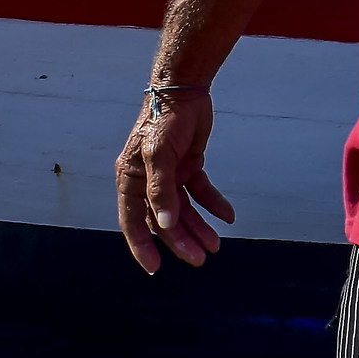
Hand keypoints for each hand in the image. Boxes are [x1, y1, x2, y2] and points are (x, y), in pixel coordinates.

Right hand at [114, 86, 235, 272]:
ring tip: (214, 245)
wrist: (185, 89)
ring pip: (183, 210)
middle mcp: (148, 180)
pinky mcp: (188, 165)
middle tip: (199, 259)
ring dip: (198, 227)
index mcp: (131, 178)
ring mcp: (169, 174)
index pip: (133, 220)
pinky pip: (200, 192)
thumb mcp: (159, 154)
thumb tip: (165, 224)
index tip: (154, 268)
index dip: (142, 245)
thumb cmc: (164, 117)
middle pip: (163, 219)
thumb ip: (161, 190)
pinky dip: (213, 204)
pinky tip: (227, 216)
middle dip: (179, 241)